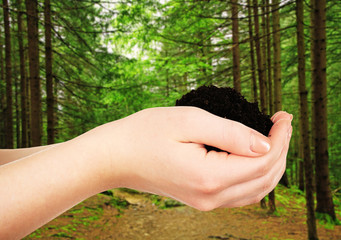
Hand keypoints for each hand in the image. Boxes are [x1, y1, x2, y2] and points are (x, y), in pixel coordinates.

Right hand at [100, 107, 292, 210]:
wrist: (116, 158)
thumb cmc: (145, 134)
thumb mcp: (189, 121)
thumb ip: (231, 133)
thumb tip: (266, 144)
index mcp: (209, 177)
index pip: (263, 161)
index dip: (280, 138)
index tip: (283, 116)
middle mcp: (211, 197)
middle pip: (264, 178)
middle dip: (280, 150)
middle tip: (281, 123)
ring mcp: (206, 202)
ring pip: (256, 189)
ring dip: (271, 164)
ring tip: (273, 138)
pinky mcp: (202, 199)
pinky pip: (241, 194)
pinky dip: (256, 176)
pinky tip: (254, 157)